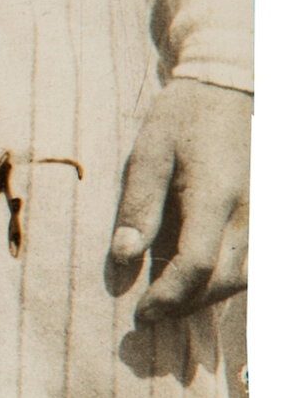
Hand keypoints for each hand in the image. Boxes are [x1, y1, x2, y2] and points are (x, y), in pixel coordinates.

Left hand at [108, 78, 249, 319]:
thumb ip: (139, 207)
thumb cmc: (183, 117)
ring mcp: (269, 210)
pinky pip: (259, 259)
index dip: (169, 296)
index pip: (197, 264)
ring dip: (212, 296)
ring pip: (248, 275)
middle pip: (225, 279)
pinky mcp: (273, 210)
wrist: (231, 85)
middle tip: (154, 312)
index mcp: (215, 194)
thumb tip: (124, 257)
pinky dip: (233, 278)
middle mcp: (252, 208)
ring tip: (174, 299)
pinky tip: (204, 278)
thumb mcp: (148, 154)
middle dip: (188, 304)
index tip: (142, 311)